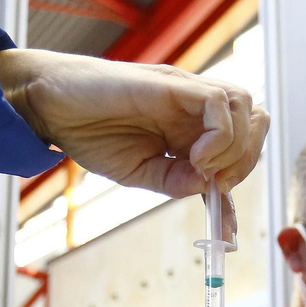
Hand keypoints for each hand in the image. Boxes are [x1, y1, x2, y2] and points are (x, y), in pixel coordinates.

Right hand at [0, 48, 268, 196]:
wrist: (52, 104)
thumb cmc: (89, 131)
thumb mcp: (136, 171)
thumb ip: (172, 181)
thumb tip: (206, 189)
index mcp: (189, 128)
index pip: (238, 147)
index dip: (237, 182)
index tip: (225, 223)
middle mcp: (194, 107)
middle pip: (253, 123)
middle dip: (243, 162)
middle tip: (212, 185)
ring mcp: (186, 92)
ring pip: (245, 107)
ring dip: (233, 147)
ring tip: (199, 167)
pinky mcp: (173, 83)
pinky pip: (220, 102)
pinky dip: (218, 135)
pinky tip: (193, 156)